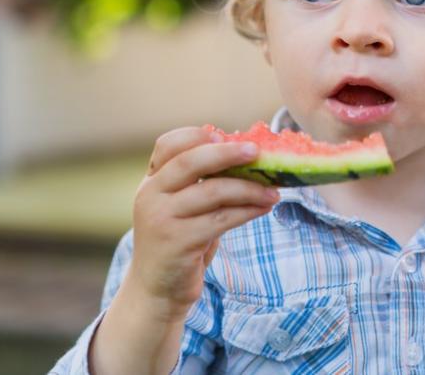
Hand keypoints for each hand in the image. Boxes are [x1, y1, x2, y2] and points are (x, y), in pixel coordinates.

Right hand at [129, 126, 279, 316]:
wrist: (157, 291)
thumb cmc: (179, 242)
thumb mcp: (181, 208)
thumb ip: (200, 183)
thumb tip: (246, 157)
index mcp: (152, 181)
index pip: (167, 145)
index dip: (195, 135)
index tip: (222, 132)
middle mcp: (150, 195)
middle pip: (190, 162)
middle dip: (226, 153)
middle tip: (257, 151)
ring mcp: (162, 218)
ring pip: (213, 192)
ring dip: (249, 188)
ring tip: (273, 190)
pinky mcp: (177, 242)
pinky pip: (221, 219)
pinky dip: (247, 211)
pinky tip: (265, 207)